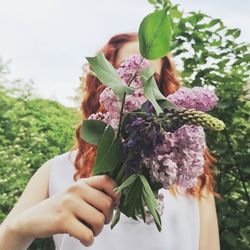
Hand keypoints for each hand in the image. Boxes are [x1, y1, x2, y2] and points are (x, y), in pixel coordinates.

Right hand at [5, 175, 119, 246]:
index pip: (107, 181)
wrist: (31, 219)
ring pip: (99, 220)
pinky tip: (84, 240)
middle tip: (98, 224)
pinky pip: (87, 234)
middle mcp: (76, 189)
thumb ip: (93, 194)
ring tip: (90, 232)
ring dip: (98, 231)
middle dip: (107, 219)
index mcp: (81, 183)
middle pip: (107, 204)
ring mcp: (69, 203)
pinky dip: (89, 240)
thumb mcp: (76, 196)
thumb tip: (118, 201)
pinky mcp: (62, 220)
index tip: (114, 205)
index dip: (116, 194)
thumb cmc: (62, 209)